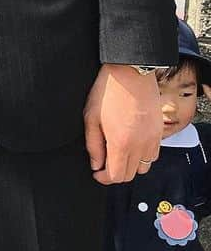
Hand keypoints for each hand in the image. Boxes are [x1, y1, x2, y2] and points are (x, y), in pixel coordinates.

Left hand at [84, 63, 162, 184]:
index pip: (116, 176)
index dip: (104, 178)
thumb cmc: (108, 91)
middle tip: (104, 163)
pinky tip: (131, 145)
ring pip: (143, 167)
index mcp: (121, 143)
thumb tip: (96, 164)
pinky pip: (153, 155)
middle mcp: (140, 145)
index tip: (97, 172)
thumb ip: (93, 145)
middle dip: (115, 173)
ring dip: (130, 166)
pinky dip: (142, 157)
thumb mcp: (91, 118)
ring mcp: (152, 139)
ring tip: (117, 154)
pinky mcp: (158, 132)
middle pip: (130, 175)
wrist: (130, 72)